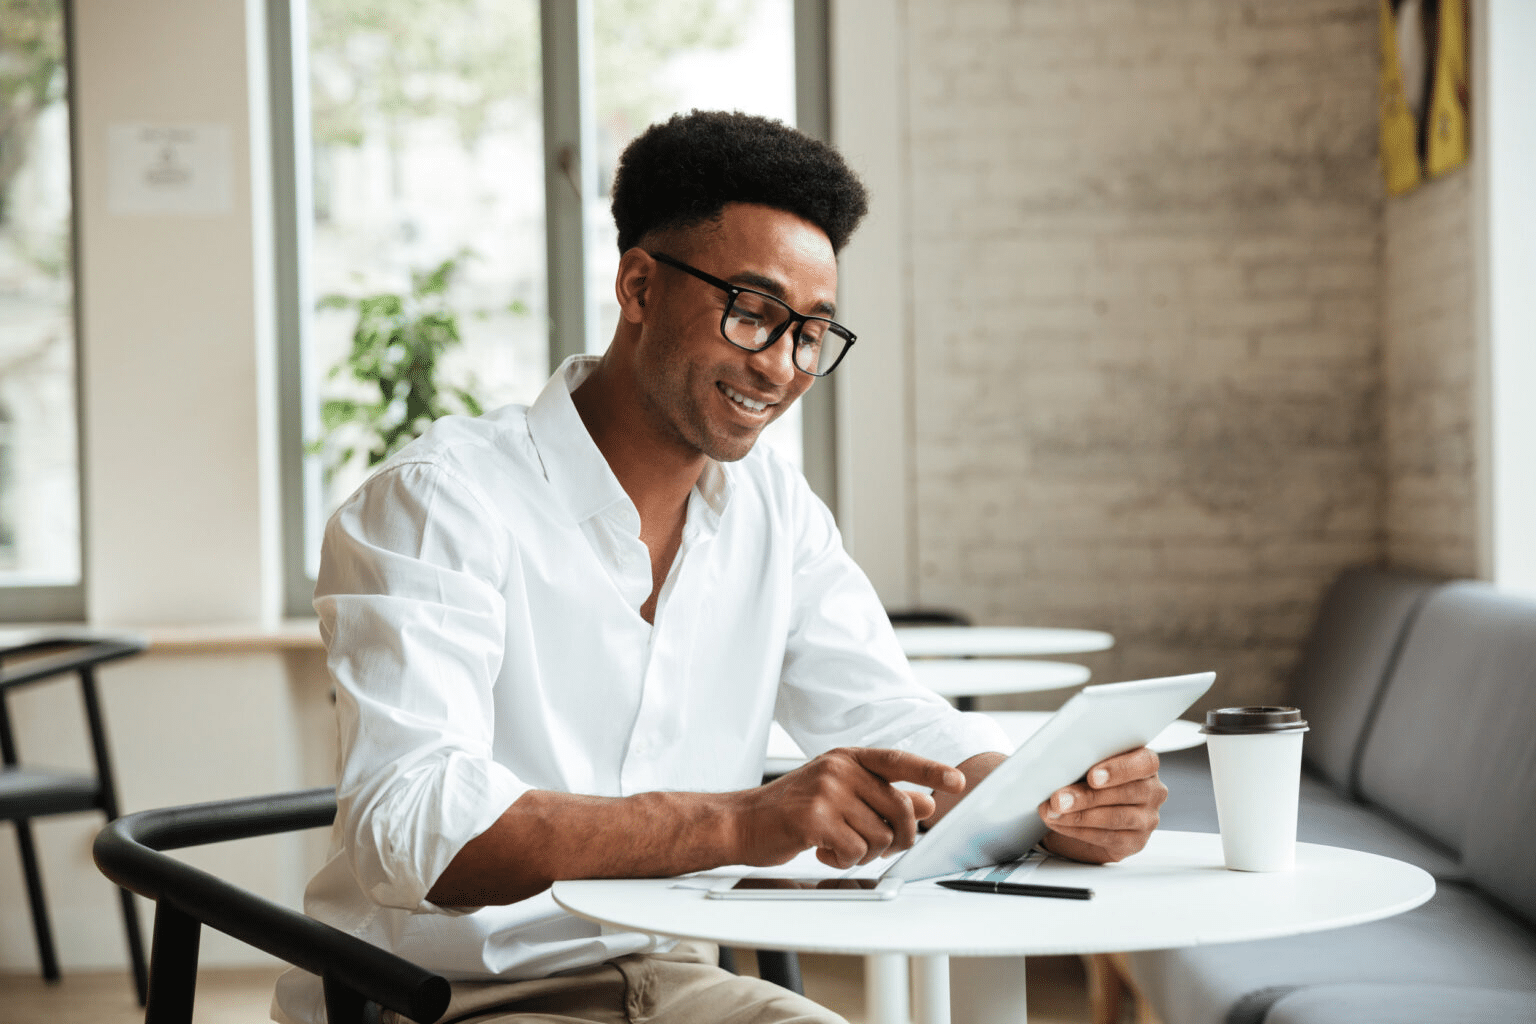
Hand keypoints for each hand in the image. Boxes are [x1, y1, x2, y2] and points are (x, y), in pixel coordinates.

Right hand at [733, 747, 966, 869]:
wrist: (741, 822)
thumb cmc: (791, 809)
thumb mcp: (839, 794)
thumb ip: (882, 796)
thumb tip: (926, 803)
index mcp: (848, 758)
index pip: (898, 760)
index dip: (931, 770)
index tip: (957, 781)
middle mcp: (839, 768)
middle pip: (899, 808)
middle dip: (898, 838)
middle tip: (877, 847)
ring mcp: (826, 790)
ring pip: (880, 835)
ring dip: (865, 853)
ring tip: (839, 846)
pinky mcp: (813, 818)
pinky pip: (855, 850)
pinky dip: (844, 860)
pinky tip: (823, 851)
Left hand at [1038, 747, 1165, 862]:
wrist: (1084, 816)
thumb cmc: (1088, 782)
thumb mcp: (1088, 766)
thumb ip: (1083, 762)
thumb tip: (1057, 767)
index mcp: (1145, 763)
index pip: (1145, 763)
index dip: (1119, 769)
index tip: (1092, 776)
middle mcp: (1152, 791)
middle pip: (1126, 792)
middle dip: (1087, 796)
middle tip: (1059, 799)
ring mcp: (1147, 818)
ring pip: (1116, 817)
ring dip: (1080, 816)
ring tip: (1054, 812)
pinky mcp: (1135, 842)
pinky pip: (1108, 837)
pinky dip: (1079, 831)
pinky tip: (1061, 824)